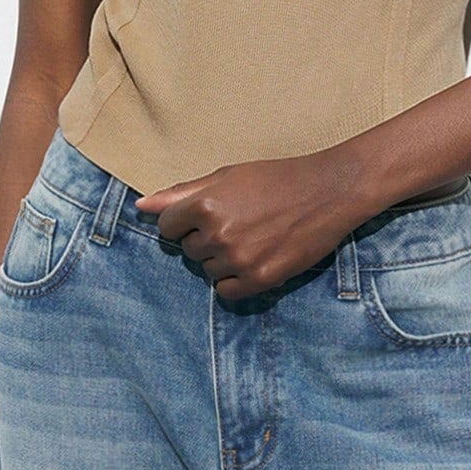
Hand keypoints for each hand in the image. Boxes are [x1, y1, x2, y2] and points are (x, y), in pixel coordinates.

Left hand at [134, 153, 357, 299]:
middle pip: (189, 250)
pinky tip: (254, 259)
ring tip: (252, 237)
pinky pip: (227, 292)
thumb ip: (181, 194)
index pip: (167, 227)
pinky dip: (236, 280)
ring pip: (208, 271)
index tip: (206, 215)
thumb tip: (141, 206)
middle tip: (239, 222)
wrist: (328, 191)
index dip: (184, 221)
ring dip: (223, 259)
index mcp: (205, 204)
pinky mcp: (261, 279)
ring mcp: (239, 259)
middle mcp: (218, 234)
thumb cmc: (276, 179)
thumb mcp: (227, 177)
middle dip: (206, 239)